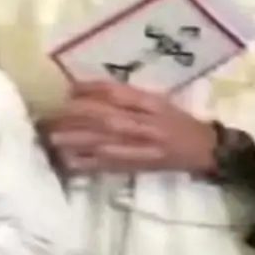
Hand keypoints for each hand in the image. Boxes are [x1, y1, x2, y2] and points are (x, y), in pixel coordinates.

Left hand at [42, 81, 216, 175]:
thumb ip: (126, 95)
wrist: (204, 149)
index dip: (91, 89)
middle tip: (50, 115)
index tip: (69, 89)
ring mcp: (141, 146)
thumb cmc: (176, 121)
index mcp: (151, 103)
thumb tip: (84, 89)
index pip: (118, 93)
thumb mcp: (156, 101)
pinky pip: (108, 166)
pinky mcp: (136, 166)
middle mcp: (145, 123)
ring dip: (76, 140)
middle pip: (106, 117)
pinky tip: (68, 162)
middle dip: (76, 116)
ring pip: (104, 142)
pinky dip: (88, 164)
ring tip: (53, 139)